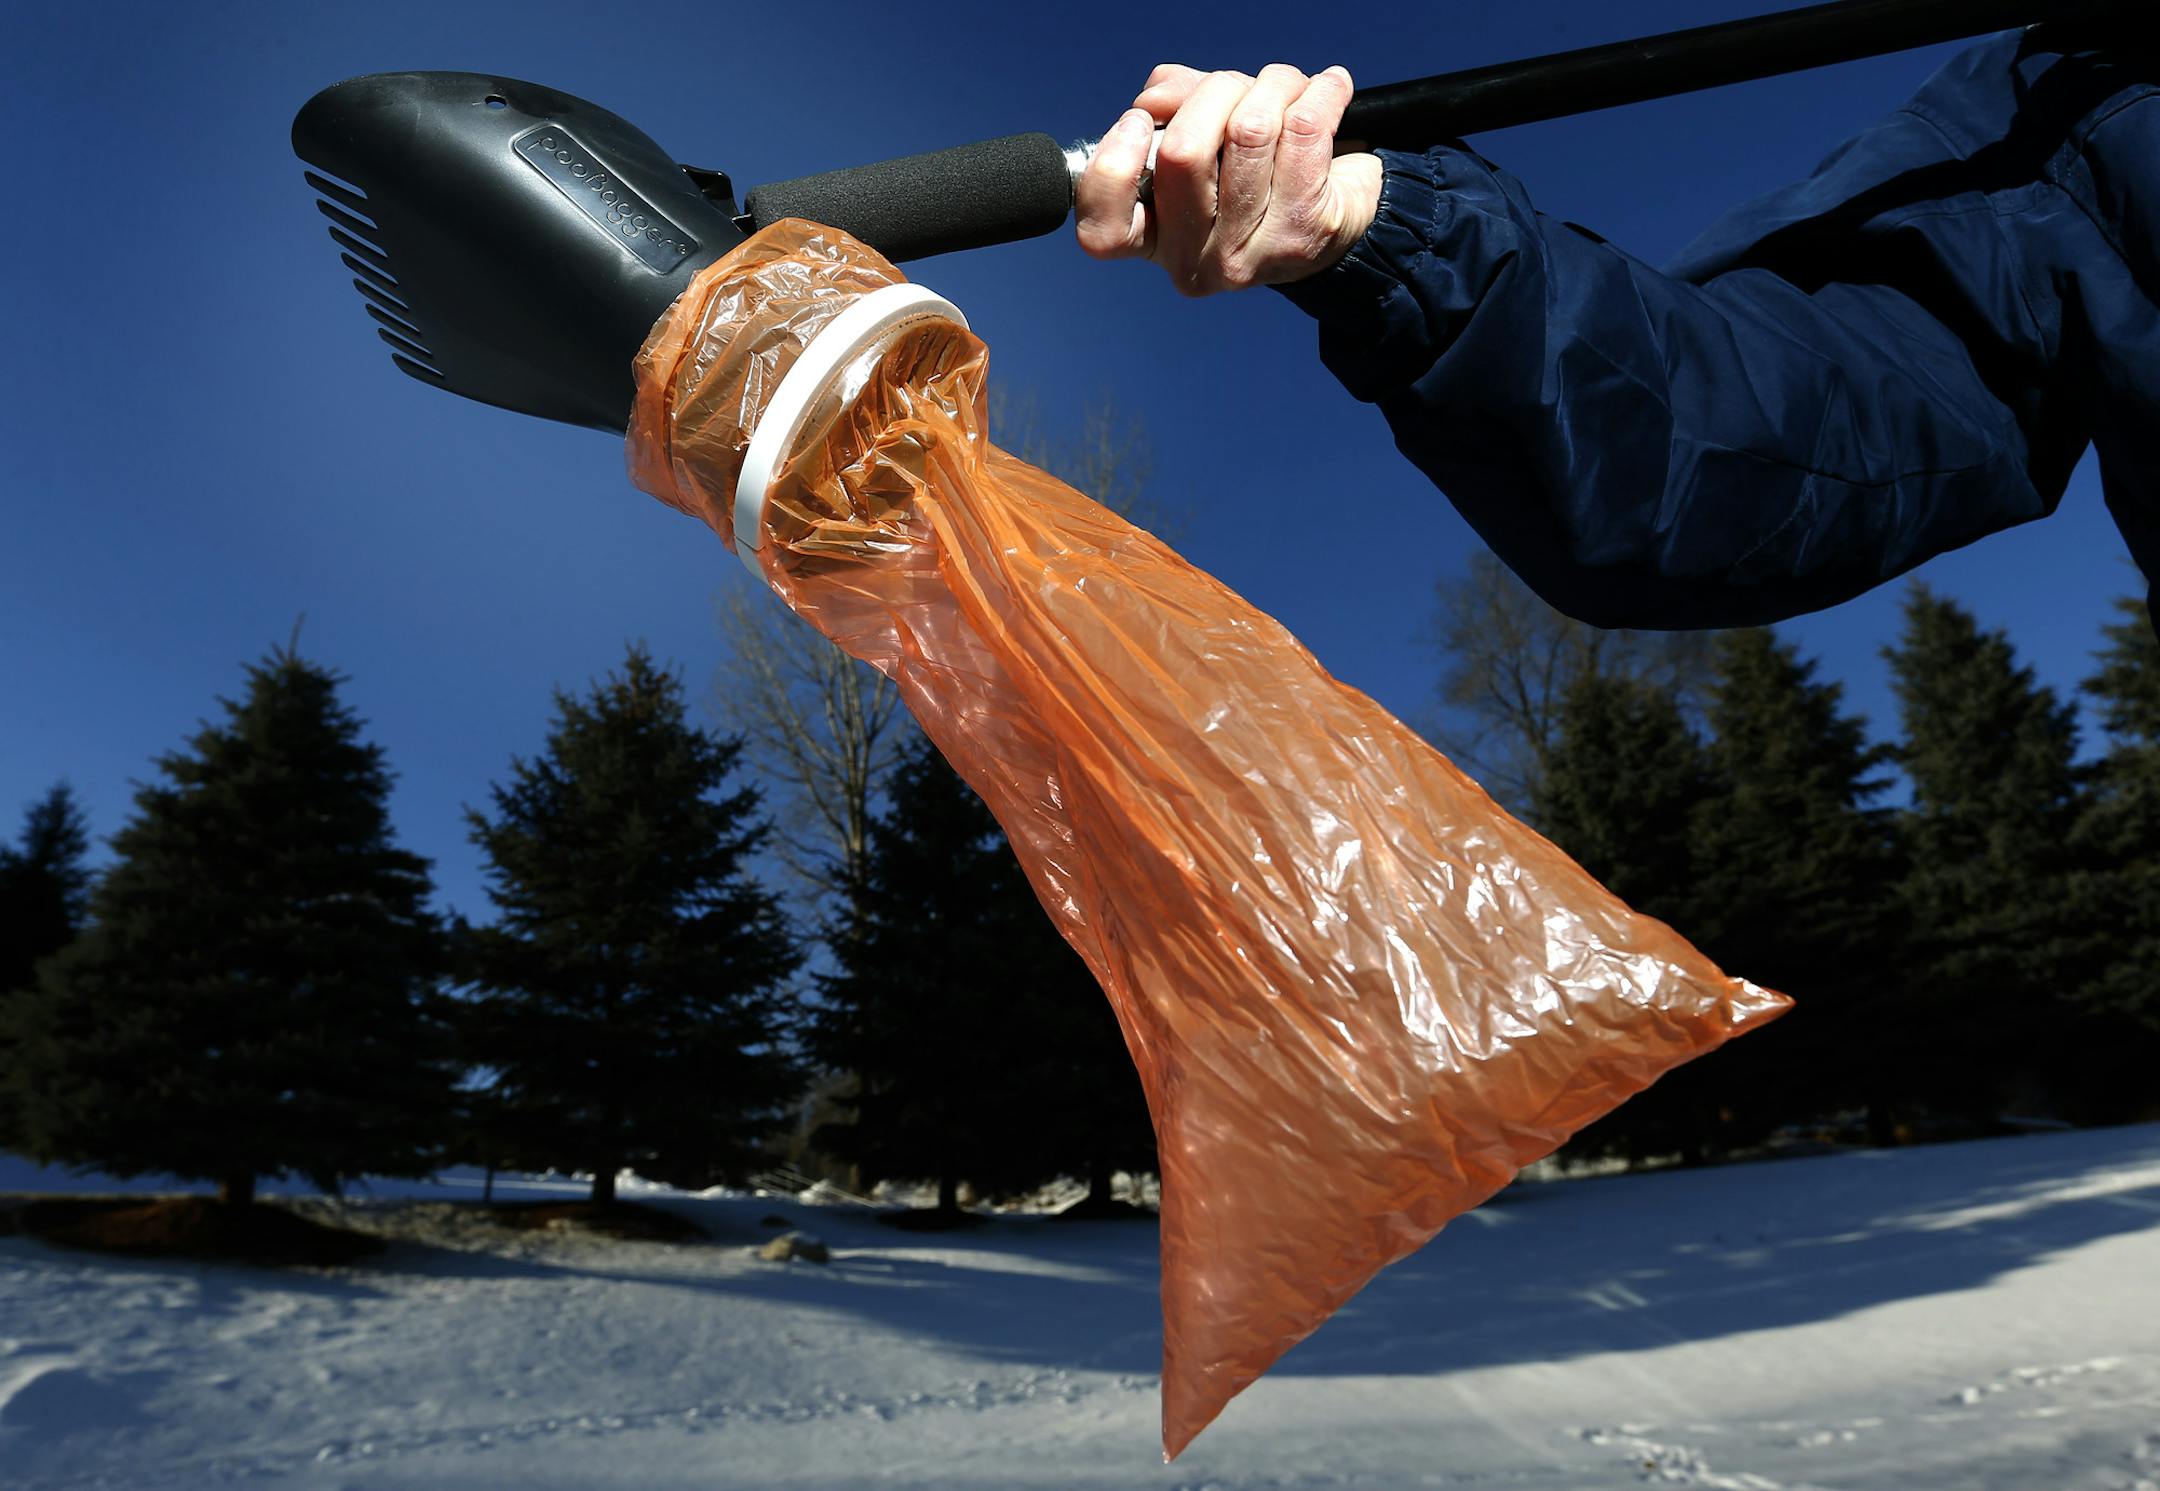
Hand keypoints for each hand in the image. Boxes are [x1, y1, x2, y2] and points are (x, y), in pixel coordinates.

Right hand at [1076, 64, 1383, 296]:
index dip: (1114, 163)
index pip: (1103, 231)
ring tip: (1285, 83)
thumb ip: (1171, 107)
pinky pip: (1304, 131)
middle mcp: (1195, 260)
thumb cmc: (1258, 176)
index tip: (1140, 120)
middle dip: (1213, 92)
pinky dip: (1321, 93)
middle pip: (1183, 153)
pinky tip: (1328, 88)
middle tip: (1236, 87)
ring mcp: (1249, 254)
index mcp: (1154, 241)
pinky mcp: (1304, 231)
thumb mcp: (1202, 139)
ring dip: (1272, 83)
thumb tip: (1157, 96)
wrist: (1340, 223)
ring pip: (1249, 131)